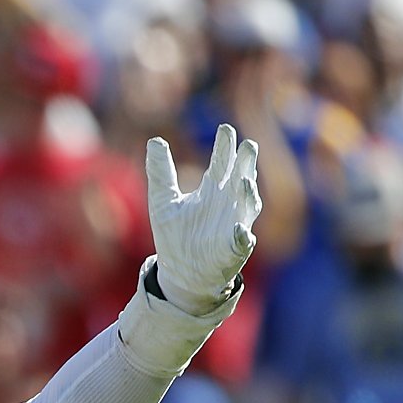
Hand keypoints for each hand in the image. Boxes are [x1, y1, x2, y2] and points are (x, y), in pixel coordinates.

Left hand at [145, 123, 261, 315]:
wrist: (179, 272)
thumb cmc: (175, 236)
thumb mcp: (163, 201)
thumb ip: (160, 172)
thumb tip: (154, 140)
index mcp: (213, 189)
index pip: (222, 163)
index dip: (225, 147)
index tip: (225, 129)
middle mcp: (228, 203)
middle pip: (240, 177)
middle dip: (245, 163)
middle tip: (248, 145)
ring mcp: (234, 225)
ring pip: (247, 206)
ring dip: (247, 194)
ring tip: (245, 180)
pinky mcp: (233, 250)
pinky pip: (241, 241)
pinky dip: (241, 235)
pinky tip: (238, 229)